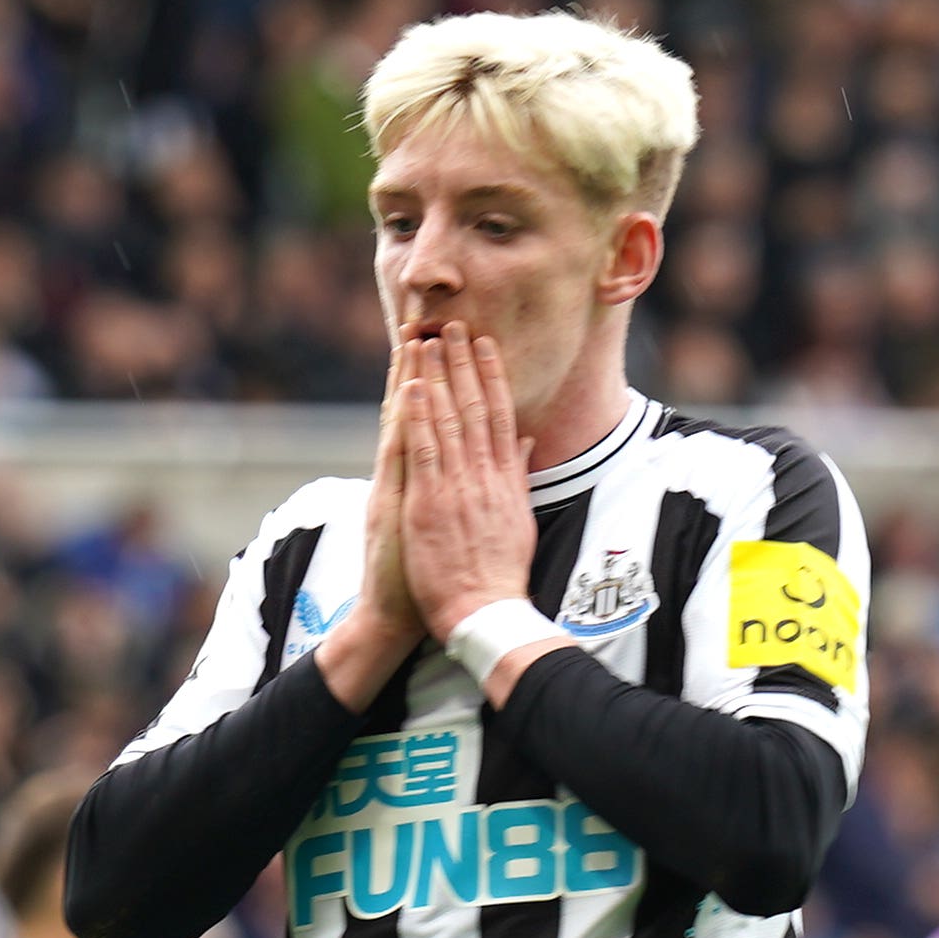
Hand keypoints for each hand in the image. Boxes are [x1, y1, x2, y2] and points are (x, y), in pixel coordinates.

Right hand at [318, 344, 428, 706]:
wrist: (392, 618)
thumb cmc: (425, 579)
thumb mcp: (438, 530)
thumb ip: (455, 494)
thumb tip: (483, 466)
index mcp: (416, 480)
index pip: (425, 420)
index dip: (432, 381)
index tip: (440, 342)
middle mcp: (401, 478)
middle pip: (411, 411)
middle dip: (418, 367)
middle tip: (424, 322)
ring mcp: (395, 489)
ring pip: (403, 425)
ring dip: (409, 382)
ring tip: (415, 341)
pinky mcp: (392, 506)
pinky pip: (400, 460)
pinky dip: (405, 425)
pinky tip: (410, 394)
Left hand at [398, 324, 536, 645]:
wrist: (486, 611)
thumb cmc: (500, 573)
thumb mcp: (520, 519)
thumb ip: (518, 475)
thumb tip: (527, 441)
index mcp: (504, 479)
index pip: (499, 416)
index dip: (491, 376)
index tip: (484, 345)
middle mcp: (483, 476)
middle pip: (474, 408)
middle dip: (463, 365)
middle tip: (454, 326)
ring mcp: (457, 488)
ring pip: (447, 421)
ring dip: (436, 379)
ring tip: (428, 343)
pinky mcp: (431, 503)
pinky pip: (423, 451)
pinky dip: (418, 419)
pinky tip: (411, 389)